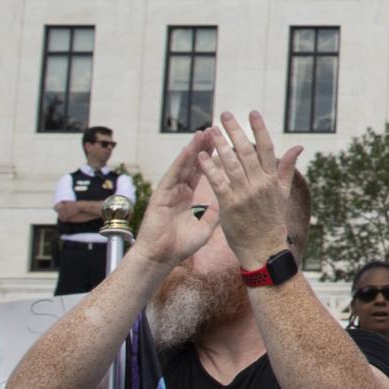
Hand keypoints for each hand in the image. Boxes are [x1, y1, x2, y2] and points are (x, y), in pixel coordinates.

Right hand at [132, 127, 221, 269]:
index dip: (211, 158)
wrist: (160, 258)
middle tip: (214, 130)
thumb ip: (214, 213)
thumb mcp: (205, 228)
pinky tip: (189, 149)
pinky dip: (181, 162)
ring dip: (193, 149)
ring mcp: (168, 192)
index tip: (223, 143)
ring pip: (183, 166)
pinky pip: (173, 175)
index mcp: (187, 197)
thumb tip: (227, 203)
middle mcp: (178, 191)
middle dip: (203, 147)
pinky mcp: (160, 195)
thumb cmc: (180, 246)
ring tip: (203, 132)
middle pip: (193, 164)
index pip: (202, 172)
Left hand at [196, 111, 303, 267]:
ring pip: (231, 163)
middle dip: (235, 130)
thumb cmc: (272, 220)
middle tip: (225, 114)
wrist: (265, 248)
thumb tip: (298, 147)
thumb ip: (286, 168)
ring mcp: (245, 194)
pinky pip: (218, 182)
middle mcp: (260, 183)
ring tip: (211, 130)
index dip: (260, 129)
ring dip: (220, 144)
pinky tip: (202, 156)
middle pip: (247, 151)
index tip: (252, 113)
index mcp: (273, 179)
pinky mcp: (230, 205)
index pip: (267, 148)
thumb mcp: (283, 193)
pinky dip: (209, 168)